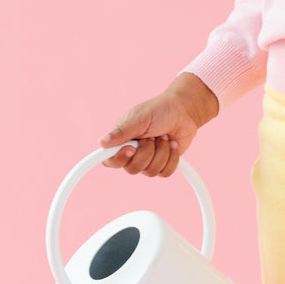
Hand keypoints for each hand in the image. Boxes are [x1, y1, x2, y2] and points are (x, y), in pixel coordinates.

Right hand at [99, 72, 218, 176]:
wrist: (183, 112)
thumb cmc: (159, 110)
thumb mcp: (139, 118)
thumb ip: (121, 132)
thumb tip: (101, 143)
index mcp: (121, 141)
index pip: (110, 161)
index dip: (120, 159)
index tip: (132, 148)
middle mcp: (132, 153)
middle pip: (133, 169)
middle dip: (147, 152)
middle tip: (152, 136)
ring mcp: (148, 160)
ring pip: (150, 172)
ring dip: (161, 152)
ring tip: (163, 137)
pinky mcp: (163, 165)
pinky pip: (165, 173)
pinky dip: (172, 158)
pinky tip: (172, 144)